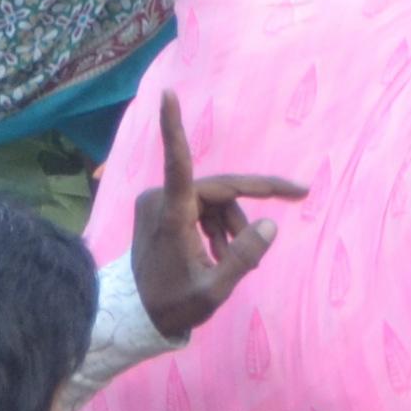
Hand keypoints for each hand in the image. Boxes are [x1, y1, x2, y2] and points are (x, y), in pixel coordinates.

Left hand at [126, 87, 302, 342]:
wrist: (137, 316)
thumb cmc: (173, 305)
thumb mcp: (213, 291)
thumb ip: (243, 257)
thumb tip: (270, 225)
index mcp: (171, 215)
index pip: (177, 163)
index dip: (174, 128)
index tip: (168, 94)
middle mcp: (161, 200)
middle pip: (219, 191)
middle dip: (245, 216)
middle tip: (272, 234)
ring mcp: (157, 202)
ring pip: (213, 201)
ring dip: (230, 226)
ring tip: (233, 260)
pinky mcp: (158, 208)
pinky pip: (200, 208)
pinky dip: (216, 228)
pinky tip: (218, 255)